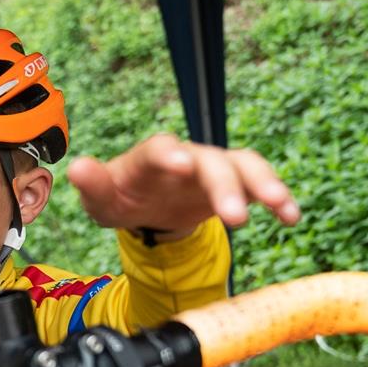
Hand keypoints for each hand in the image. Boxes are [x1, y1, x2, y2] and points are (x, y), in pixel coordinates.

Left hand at [66, 133, 298, 239]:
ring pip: (243, 166)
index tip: (180, 163)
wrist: (146, 206)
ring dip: (264, 185)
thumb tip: (77, 168)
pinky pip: (261, 184)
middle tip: (235, 218)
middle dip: (224, 186)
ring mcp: (214, 167)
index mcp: (151, 158)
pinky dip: (278, 197)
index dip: (170, 154)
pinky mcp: (234, 184)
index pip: (159, 148)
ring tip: (279, 206)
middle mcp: (188, 156)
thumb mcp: (102, 198)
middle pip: (210, 161)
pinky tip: (290, 217)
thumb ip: (93, 184)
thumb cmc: (123, 197)